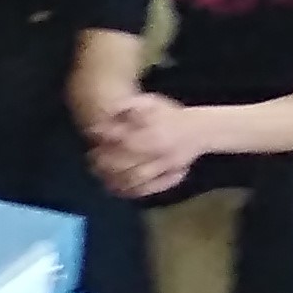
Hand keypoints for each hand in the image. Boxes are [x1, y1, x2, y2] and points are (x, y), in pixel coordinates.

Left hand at [90, 93, 204, 200]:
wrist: (201, 129)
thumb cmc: (172, 115)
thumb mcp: (152, 101)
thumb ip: (131, 105)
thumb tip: (110, 110)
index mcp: (152, 132)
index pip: (122, 140)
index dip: (104, 139)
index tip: (91, 136)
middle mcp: (158, 151)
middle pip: (126, 162)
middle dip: (105, 163)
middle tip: (92, 161)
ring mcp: (166, 166)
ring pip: (136, 178)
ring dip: (115, 179)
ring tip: (101, 176)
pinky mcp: (171, 177)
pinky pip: (150, 188)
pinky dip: (133, 191)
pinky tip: (120, 189)